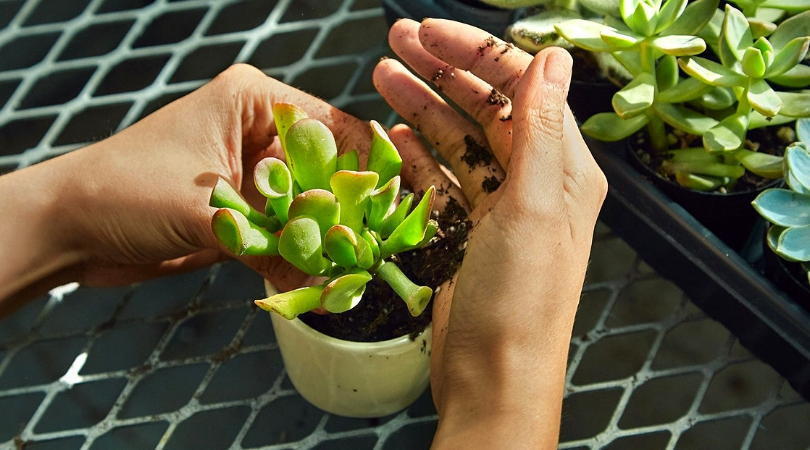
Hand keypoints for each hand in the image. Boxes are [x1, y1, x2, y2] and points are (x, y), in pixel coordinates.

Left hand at [0, 64, 372, 312]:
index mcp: (253, 102)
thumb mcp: (205, 210)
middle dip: (350, 211)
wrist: (69, 229)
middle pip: (326, 171)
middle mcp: (259, 133)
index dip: (367, 169)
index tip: (396, 208)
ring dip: (328, 238)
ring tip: (362, 267)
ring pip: (309, 206)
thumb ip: (271, 244)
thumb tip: (329, 282)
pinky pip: (287, 234)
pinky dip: (303, 257)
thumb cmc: (123, 191)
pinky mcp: (244, 213)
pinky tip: (326, 278)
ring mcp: (253, 175)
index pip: (333, 129)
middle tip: (382, 247)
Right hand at [373, 19, 606, 447]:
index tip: (424, 32)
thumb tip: (553, 56)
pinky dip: (415, 153)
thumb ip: (540, 129)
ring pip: (457, 140)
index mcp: (561, 168)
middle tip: (393, 42)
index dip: (473, 53)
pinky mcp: (466, 232)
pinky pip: (440, 178)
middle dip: (442, 71)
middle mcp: (532, 182)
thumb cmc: (520, 300)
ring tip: (381, 75)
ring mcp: (497, 208)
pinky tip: (389, 133)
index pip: (521, 86)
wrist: (493, 378)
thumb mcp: (532, 207)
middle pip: (485, 107)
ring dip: (422, 106)